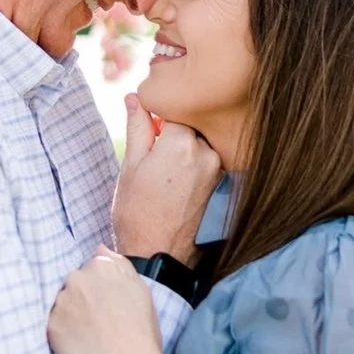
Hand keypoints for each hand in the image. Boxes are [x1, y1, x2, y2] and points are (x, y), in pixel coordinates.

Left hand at [47, 245, 163, 353]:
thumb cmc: (140, 328)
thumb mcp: (140, 288)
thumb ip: (119, 264)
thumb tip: (100, 249)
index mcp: (100, 266)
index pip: (92, 267)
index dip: (100, 286)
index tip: (107, 301)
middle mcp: (77, 279)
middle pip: (75, 283)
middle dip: (83, 296)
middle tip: (98, 318)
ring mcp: (61, 302)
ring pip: (63, 302)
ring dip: (72, 312)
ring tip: (90, 332)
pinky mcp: (51, 325)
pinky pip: (55, 323)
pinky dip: (64, 330)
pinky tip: (81, 342)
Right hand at [112, 94, 222, 264]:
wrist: (158, 255)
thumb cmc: (137, 213)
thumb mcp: (130, 166)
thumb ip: (137, 127)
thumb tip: (134, 98)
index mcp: (182, 143)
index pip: (172, 112)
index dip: (157, 122)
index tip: (147, 136)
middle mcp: (206, 153)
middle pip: (188, 128)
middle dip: (171, 137)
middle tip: (153, 162)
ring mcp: (217, 170)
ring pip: (198, 146)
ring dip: (183, 153)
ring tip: (164, 179)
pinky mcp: (222, 186)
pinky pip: (206, 164)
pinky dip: (193, 168)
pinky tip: (177, 188)